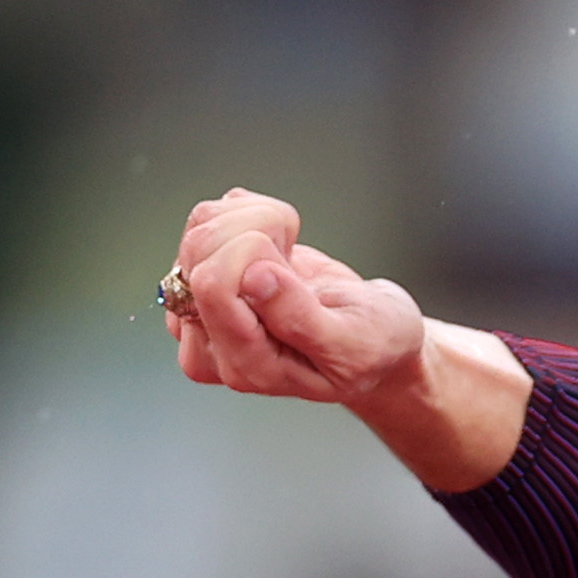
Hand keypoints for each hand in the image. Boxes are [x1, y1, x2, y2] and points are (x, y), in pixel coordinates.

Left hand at [162, 190, 429, 406]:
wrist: (375, 334)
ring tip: (290, 252)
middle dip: (257, 235)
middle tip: (294, 259)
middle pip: (202, 251)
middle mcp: (212, 337)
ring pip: (202, 229)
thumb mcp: (355, 344)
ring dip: (255, 222)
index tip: (290, 267)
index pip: (213, 287)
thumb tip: (253, 279)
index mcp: (245, 364)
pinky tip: (279, 241)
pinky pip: (207, 219)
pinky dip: (248, 213)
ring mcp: (204, 302)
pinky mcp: (208, 271)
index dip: (254, 257)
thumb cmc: (370, 346)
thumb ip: (302, 321)